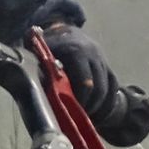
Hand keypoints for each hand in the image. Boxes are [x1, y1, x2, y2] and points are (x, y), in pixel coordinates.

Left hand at [31, 0, 148, 147]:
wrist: (63, 30)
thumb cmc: (48, 45)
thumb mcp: (40, 52)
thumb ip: (40, 67)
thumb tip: (34, 87)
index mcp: (76, 51)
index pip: (85, 82)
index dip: (80, 100)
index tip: (71, 112)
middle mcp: (93, 54)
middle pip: (99, 88)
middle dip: (89, 106)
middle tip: (78, 118)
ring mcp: (102, 60)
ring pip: (108, 89)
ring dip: (99, 106)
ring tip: (87, 118)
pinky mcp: (107, 66)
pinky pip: (113, 87)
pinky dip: (108, 103)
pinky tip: (98, 115)